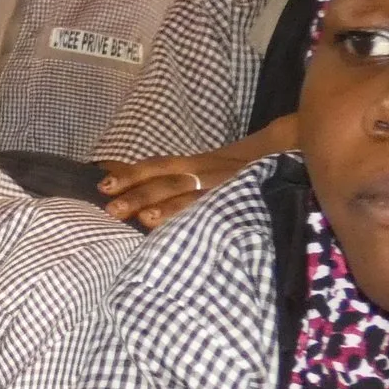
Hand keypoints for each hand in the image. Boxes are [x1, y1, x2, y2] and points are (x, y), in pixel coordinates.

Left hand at [97, 147, 249, 229]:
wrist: (285, 152)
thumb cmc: (226, 172)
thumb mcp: (198, 168)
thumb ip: (165, 177)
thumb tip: (115, 178)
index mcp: (193, 163)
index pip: (157, 166)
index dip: (130, 174)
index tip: (103, 186)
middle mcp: (207, 172)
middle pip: (170, 182)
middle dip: (140, 195)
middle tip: (113, 209)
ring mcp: (226, 187)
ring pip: (194, 197)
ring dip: (169, 209)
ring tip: (145, 219)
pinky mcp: (244, 203)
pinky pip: (221, 212)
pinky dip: (203, 222)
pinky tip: (184, 236)